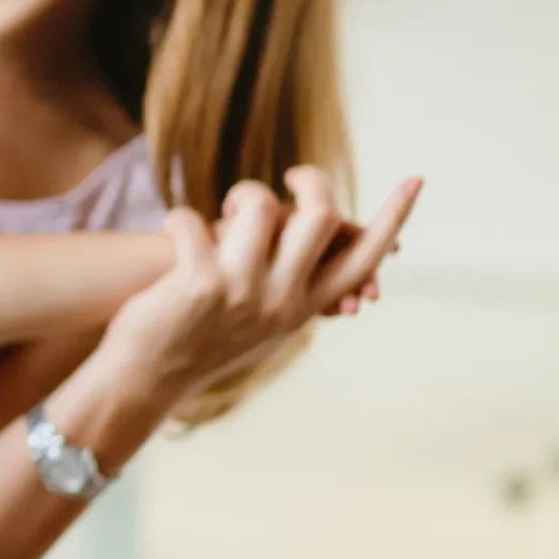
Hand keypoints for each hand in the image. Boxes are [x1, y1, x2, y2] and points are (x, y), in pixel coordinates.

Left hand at [103, 168, 420, 400]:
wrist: (144, 382)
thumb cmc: (199, 342)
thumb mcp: (259, 322)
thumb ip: (289, 284)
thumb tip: (317, 236)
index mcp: (301, 309)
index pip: (361, 260)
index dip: (392, 219)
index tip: (414, 180)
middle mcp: (279, 302)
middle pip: (320, 218)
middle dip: (309, 182)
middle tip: (289, 176)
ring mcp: (241, 293)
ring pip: (262, 208)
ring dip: (242, 196)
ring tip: (223, 211)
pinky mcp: (198, 284)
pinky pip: (196, 220)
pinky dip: (182, 218)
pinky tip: (175, 229)